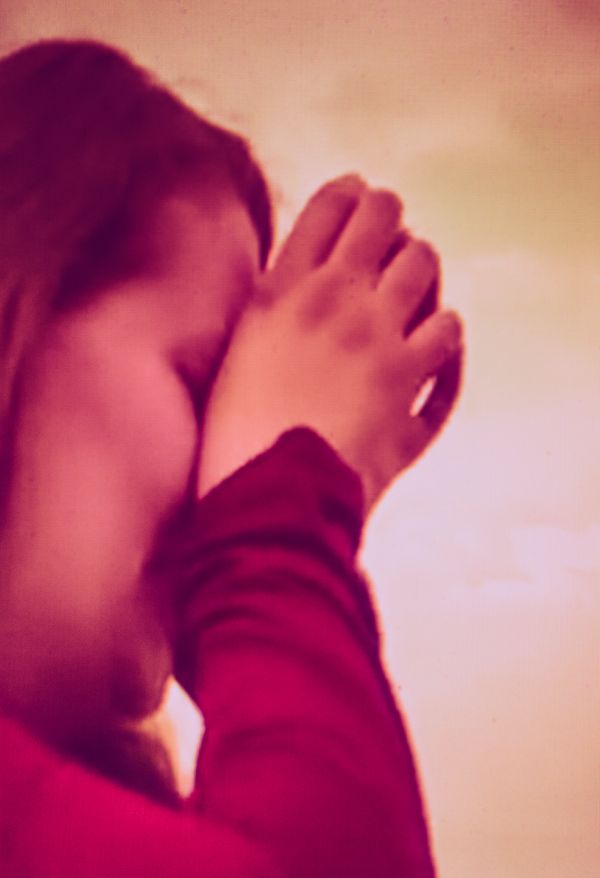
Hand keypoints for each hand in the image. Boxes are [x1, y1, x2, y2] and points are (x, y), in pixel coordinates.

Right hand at [197, 175, 463, 511]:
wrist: (271, 496)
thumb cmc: (238, 441)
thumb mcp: (235, 362)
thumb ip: (271, 318)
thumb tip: (296, 294)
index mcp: (280, 292)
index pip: (325, 208)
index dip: (349, 194)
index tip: (358, 194)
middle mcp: (334, 299)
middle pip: (382, 217)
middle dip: (390, 217)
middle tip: (391, 231)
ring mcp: (380, 334)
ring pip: (423, 263)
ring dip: (421, 269)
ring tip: (413, 288)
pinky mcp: (412, 377)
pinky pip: (450, 331)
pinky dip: (446, 335)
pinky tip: (435, 344)